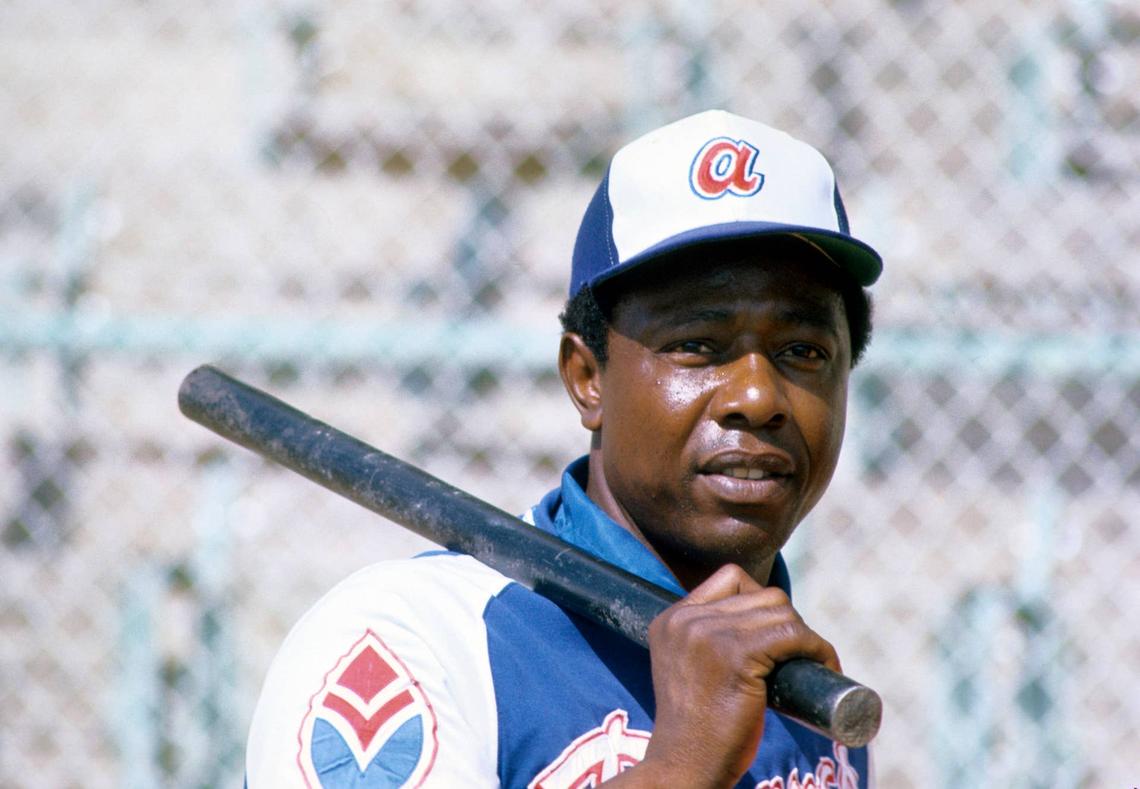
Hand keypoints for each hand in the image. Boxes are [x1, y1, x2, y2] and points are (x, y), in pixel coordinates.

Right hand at [606, 564, 839, 787]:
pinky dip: (817, 649)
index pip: (730, 578)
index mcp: (671, 618)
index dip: (761, 601)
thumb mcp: (688, 669)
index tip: (775, 637)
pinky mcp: (735, 655)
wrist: (685, 768)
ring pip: (780, 610)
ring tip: (814, 663)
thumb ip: (705, 640)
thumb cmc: (697, 730)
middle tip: (798, 657)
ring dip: (806, 635)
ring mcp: (708, 634)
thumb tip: (762, 622)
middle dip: (788, 621)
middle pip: (761, 593)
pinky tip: (825, 666)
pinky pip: (792, 635)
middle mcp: (685, 619)